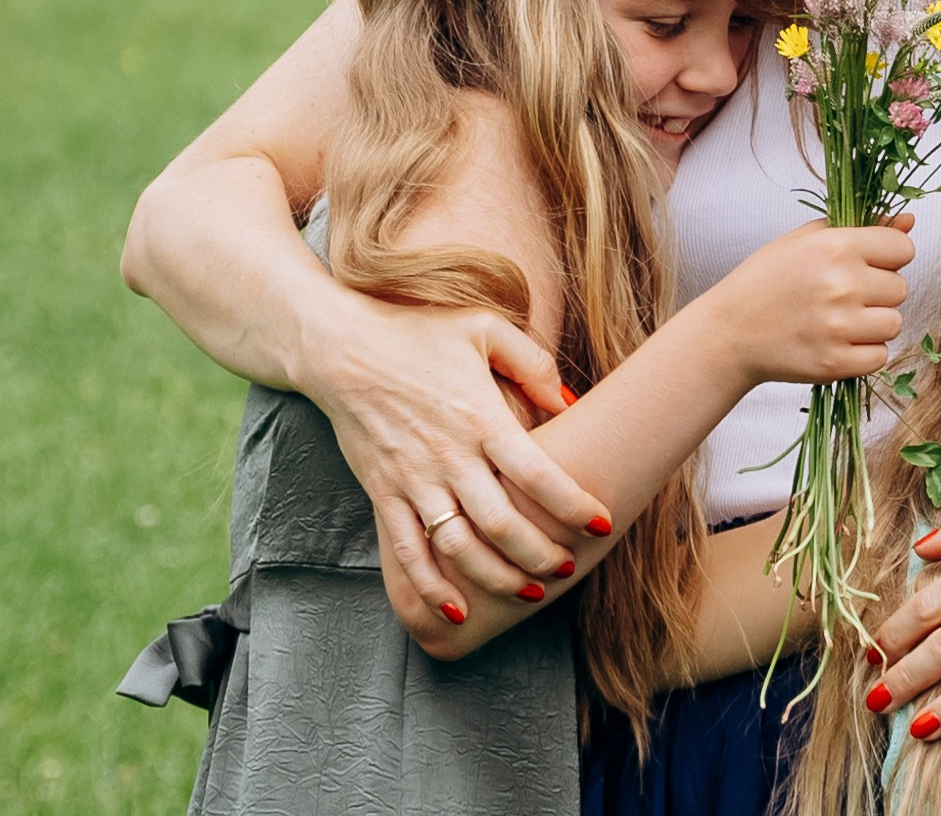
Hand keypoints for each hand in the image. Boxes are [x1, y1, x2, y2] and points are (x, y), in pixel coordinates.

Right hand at [302, 295, 611, 615]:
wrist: (339, 347)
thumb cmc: (417, 333)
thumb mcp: (484, 329)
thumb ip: (533, 363)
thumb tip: (571, 402)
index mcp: (480, 417)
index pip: (537, 472)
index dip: (573, 503)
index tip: (601, 523)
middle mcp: (449, 456)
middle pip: (502, 523)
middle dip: (541, 554)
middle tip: (569, 568)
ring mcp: (413, 480)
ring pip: (459, 547)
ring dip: (496, 578)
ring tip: (530, 594)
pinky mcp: (383, 494)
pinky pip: (406, 553)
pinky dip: (429, 588)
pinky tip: (456, 611)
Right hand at [691, 217, 915, 391]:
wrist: (729, 332)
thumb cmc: (767, 279)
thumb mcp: (807, 240)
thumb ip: (862, 228)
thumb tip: (909, 220)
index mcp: (836, 246)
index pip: (903, 250)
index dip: (888, 258)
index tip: (866, 266)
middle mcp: (842, 285)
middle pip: (900, 289)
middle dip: (878, 293)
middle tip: (842, 296)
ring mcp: (839, 327)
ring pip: (894, 324)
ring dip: (873, 324)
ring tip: (840, 320)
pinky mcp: (835, 363)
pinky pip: (880, 356)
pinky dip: (864, 353)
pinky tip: (837, 342)